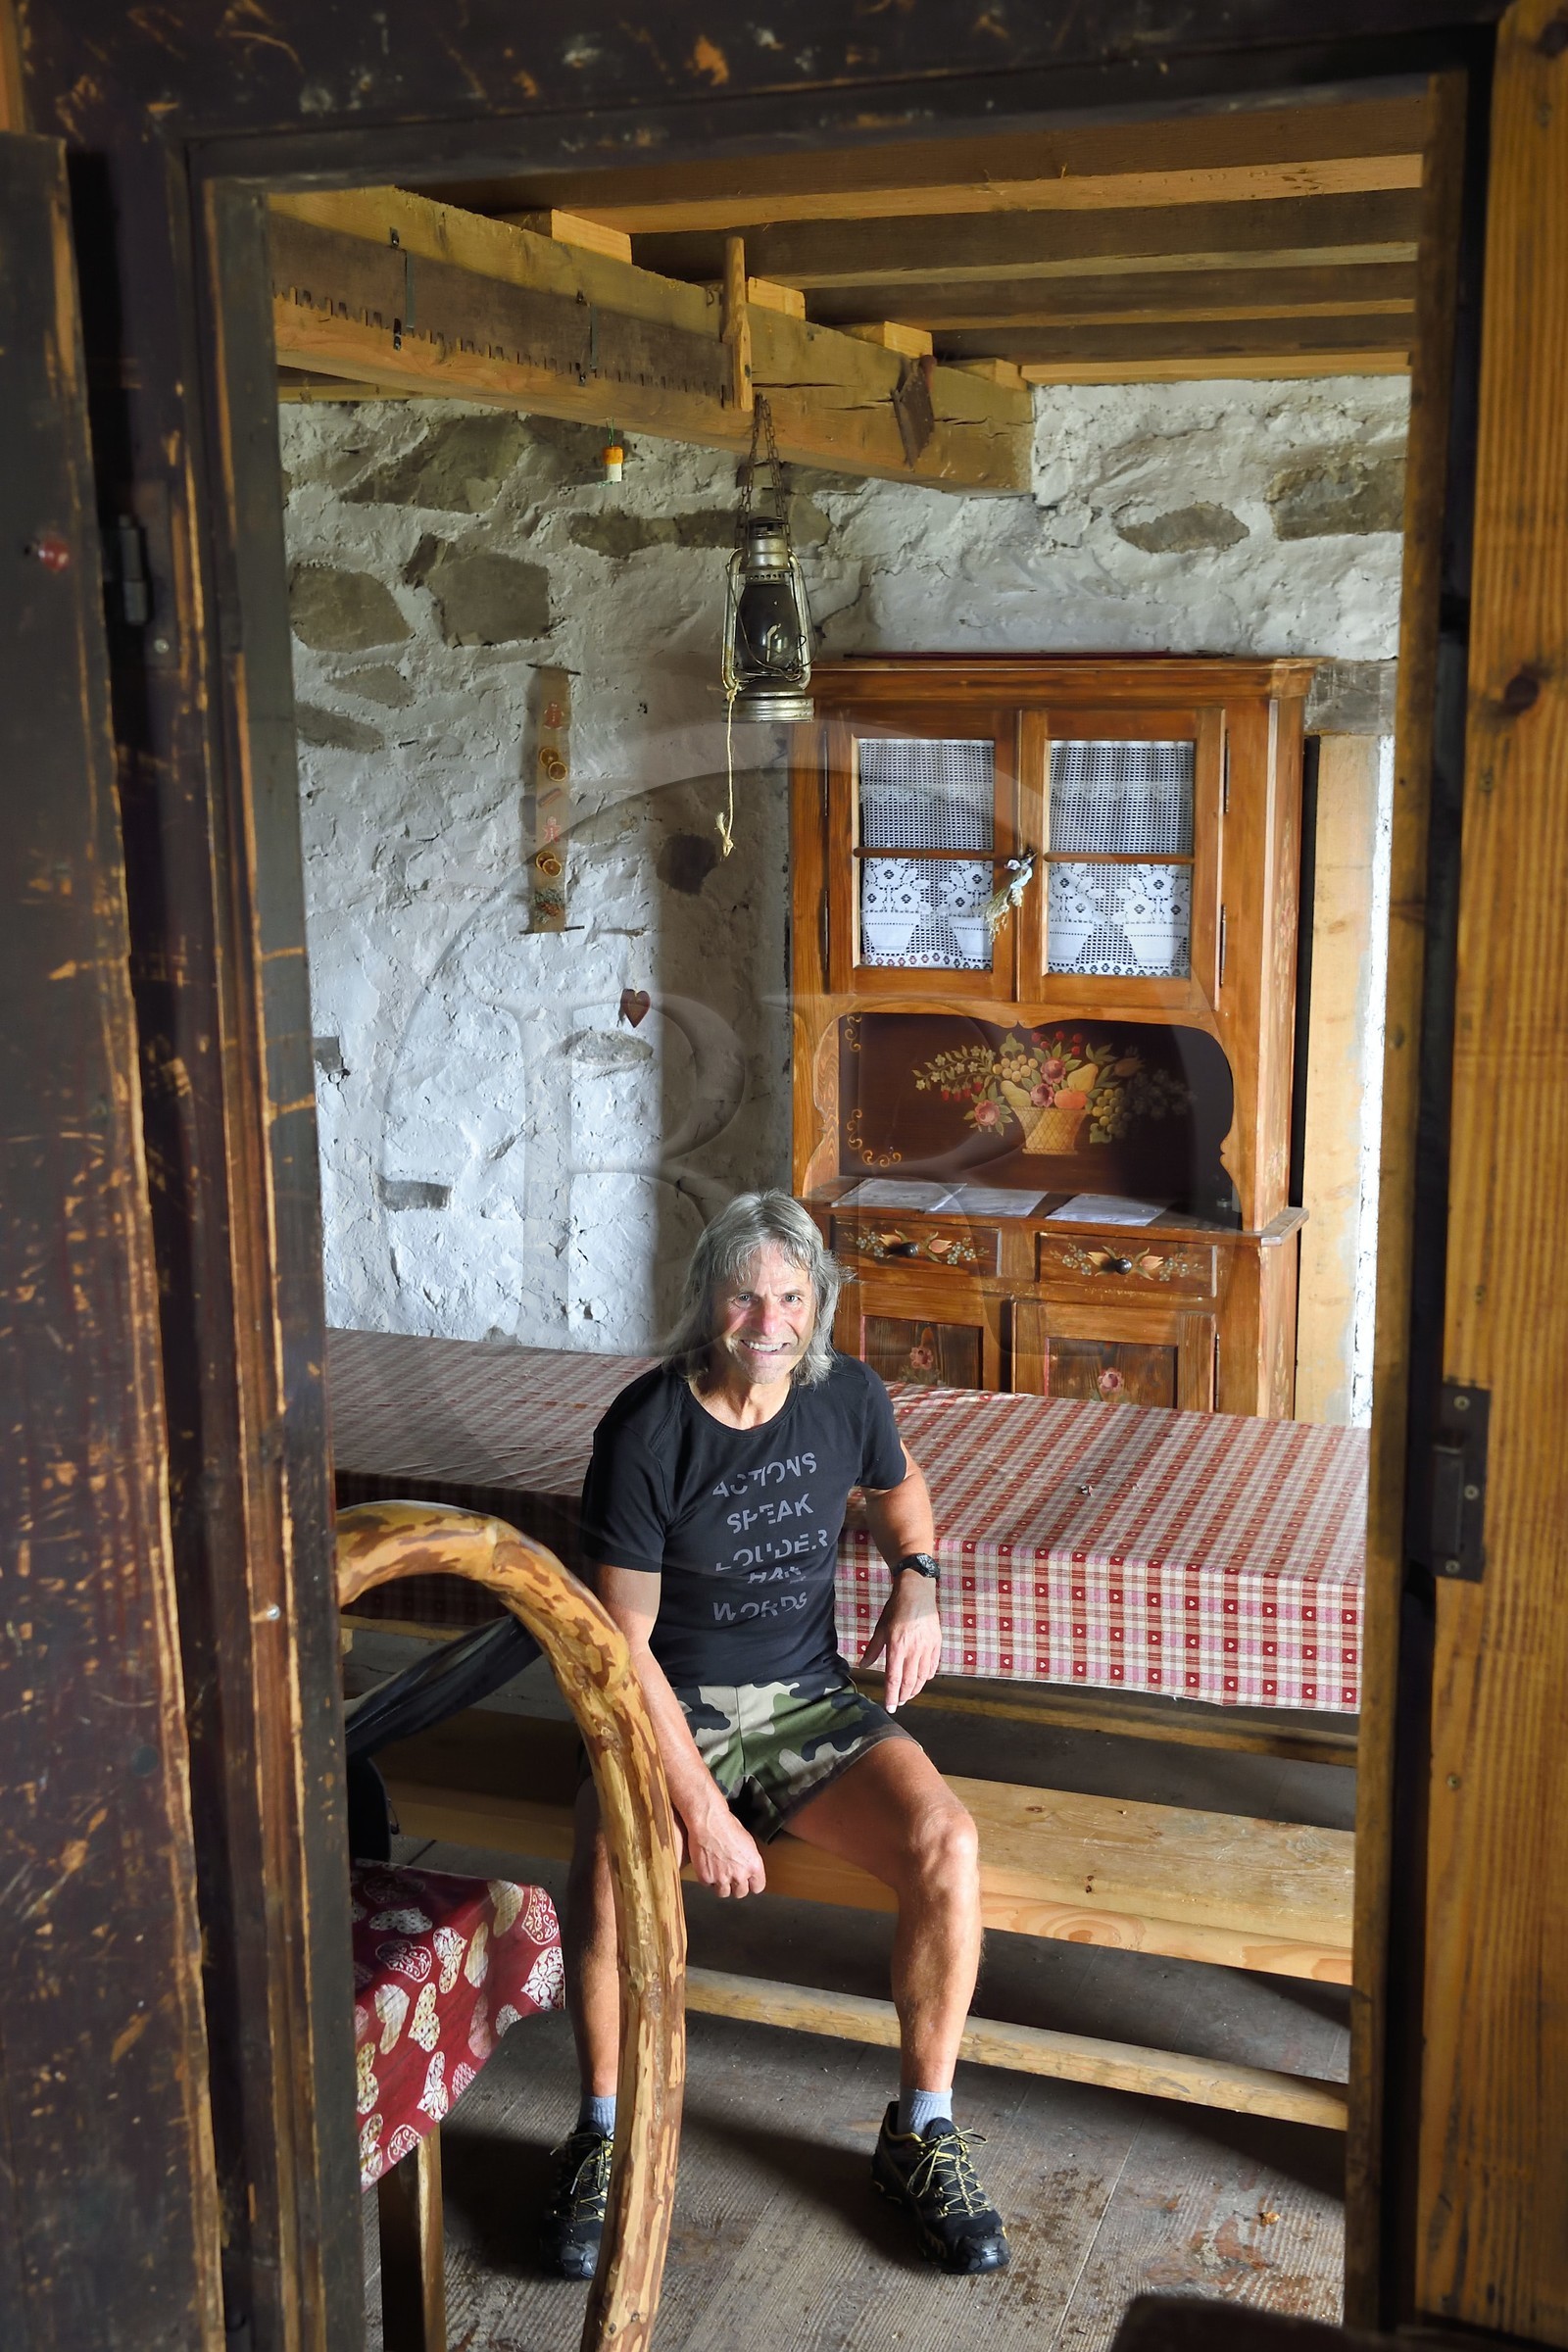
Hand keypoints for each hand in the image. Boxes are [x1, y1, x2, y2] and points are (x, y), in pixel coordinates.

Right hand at [681, 1794, 766, 1898]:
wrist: (708, 1822)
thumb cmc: (727, 1825)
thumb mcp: (748, 1842)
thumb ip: (749, 1861)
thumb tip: (747, 1869)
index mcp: (753, 1865)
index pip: (758, 1887)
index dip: (751, 1884)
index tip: (747, 1881)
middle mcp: (739, 1874)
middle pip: (740, 1893)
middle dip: (735, 1885)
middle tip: (729, 1874)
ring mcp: (722, 1878)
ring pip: (723, 1893)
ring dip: (721, 1885)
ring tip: (717, 1871)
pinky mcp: (706, 1878)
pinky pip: (708, 1885)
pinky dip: (707, 1877)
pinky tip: (707, 1865)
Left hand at [860, 1573, 942, 1712]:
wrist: (917, 1592)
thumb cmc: (896, 1609)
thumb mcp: (880, 1628)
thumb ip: (873, 1650)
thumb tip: (863, 1665)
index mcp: (897, 1647)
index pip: (894, 1678)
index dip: (892, 1695)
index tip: (890, 1707)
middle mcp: (914, 1650)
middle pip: (909, 1681)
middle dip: (904, 1695)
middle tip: (900, 1702)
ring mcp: (927, 1647)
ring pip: (923, 1676)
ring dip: (916, 1688)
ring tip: (909, 1694)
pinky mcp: (937, 1643)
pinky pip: (933, 1666)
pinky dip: (927, 1676)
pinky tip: (922, 1679)